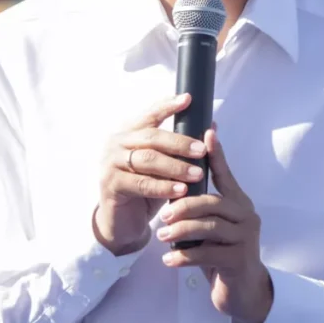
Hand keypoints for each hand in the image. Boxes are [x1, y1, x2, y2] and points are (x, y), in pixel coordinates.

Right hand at [93, 93, 207, 255]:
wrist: (121, 222)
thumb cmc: (144, 189)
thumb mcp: (163, 166)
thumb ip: (179, 148)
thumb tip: (212, 126)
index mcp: (127, 133)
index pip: (149, 115)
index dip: (167, 106)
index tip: (188, 99)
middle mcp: (116, 143)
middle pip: (151, 137)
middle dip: (179, 142)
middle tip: (202, 150)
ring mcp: (110, 163)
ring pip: (148, 159)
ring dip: (176, 167)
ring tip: (197, 174)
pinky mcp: (111, 184)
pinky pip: (142, 183)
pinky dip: (164, 186)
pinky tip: (181, 190)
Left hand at [156, 127, 272, 322]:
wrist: (241, 291)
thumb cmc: (220, 251)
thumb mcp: (211, 223)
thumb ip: (201, 202)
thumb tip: (177, 176)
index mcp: (238, 201)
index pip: (224, 173)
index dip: (216, 153)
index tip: (206, 131)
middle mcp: (246, 215)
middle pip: (212, 202)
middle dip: (184, 205)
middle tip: (163, 213)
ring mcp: (245, 238)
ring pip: (209, 227)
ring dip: (181, 231)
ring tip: (162, 236)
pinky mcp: (239, 261)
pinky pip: (207, 254)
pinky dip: (184, 256)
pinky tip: (169, 259)